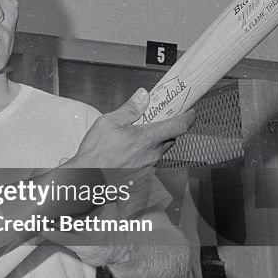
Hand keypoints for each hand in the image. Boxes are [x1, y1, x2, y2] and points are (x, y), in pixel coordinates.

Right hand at [74, 88, 195, 171]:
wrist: (87, 181)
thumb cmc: (95, 154)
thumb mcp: (107, 123)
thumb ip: (129, 109)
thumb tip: (143, 96)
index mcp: (147, 138)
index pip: (178, 126)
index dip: (188, 117)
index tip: (190, 112)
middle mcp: (152, 154)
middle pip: (170, 139)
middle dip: (167, 129)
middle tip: (156, 122)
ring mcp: (148, 167)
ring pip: (159, 151)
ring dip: (153, 143)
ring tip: (135, 139)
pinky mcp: (142, 177)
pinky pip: (149, 162)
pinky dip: (144, 155)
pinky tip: (128, 154)